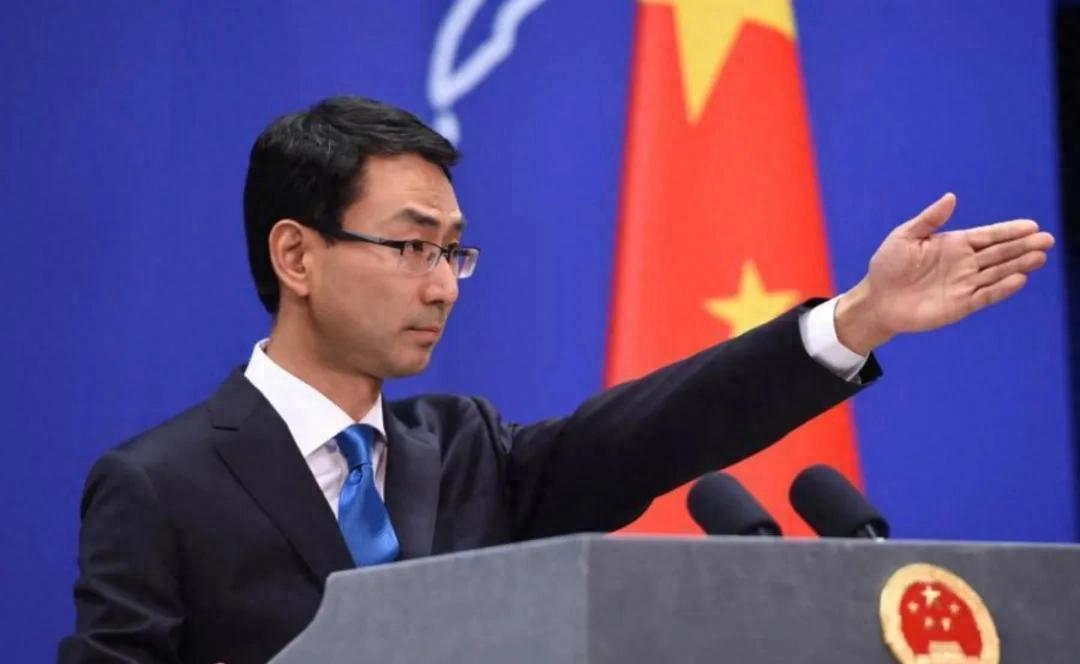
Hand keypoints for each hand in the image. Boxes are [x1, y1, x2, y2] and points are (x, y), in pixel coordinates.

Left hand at [835, 193, 1054, 354]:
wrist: (877, 299)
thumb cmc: (888, 265)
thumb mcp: (905, 236)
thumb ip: (930, 219)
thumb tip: (951, 197)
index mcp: (954, 244)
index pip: (988, 236)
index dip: (1009, 231)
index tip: (1031, 225)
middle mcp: (965, 263)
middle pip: (1000, 253)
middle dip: (1023, 246)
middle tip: (1047, 240)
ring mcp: (964, 284)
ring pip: (997, 273)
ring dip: (1019, 265)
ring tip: (1039, 256)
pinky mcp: (960, 305)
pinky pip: (985, 295)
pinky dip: (1002, 288)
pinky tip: (1019, 279)